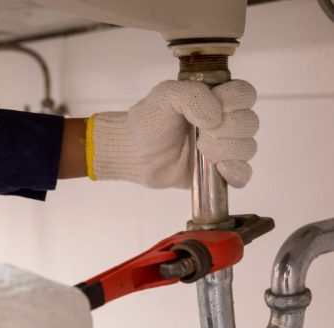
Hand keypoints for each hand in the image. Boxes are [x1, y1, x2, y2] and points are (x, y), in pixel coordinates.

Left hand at [87, 79, 257, 188]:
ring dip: (225, 150)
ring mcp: (224, 148)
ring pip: (248, 147)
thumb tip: (215, 118)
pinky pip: (243, 174)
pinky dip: (236, 172)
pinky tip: (219, 169)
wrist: (136, 154)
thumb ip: (191, 95)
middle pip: (250, 123)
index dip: (232, 103)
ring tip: (200, 151)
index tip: (208, 113)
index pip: (245, 95)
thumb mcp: (165, 95)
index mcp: (216, 98)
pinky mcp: (218, 173)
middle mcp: (225, 122)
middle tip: (199, 135)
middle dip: (225, 130)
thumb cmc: (149, 122)